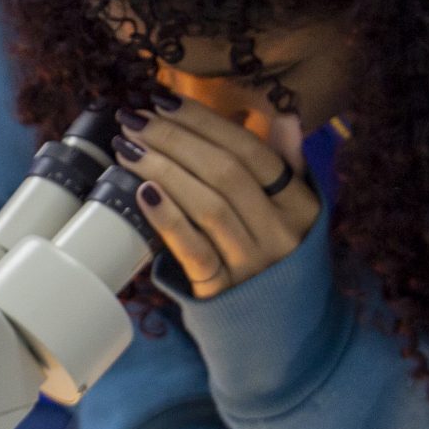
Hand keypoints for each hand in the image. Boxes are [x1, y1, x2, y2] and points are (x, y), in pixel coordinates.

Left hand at [113, 95, 322, 298]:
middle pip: (226, 173)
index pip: (253, 151)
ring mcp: (251, 264)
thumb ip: (288, 165)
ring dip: (163, 170)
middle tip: (134, 118)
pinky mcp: (220, 291)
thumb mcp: (293, 212)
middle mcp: (281, 233)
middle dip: (174, 139)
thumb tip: (286, 117)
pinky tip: (142, 193)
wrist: (275, 327)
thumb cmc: (276, 257)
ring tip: (128, 147)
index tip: (165, 101)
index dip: (206, 123)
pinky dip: (167, 219)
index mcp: (300, 205)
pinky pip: (193, 250)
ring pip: (207, 206)